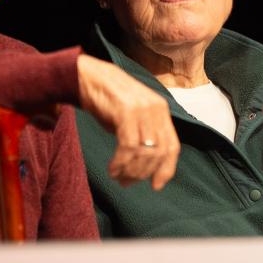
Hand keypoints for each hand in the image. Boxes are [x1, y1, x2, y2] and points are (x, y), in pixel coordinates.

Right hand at [76, 54, 179, 188]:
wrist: (89, 77)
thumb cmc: (108, 100)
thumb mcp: (132, 117)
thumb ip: (143, 135)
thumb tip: (145, 165)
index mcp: (161, 111)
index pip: (172, 146)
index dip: (166, 169)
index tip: (156, 186)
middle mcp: (156, 109)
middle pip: (159, 152)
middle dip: (144, 173)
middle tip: (127, 182)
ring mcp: (142, 109)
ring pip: (144, 152)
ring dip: (131, 170)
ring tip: (118, 177)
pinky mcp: (126, 111)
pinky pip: (128, 146)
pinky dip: (121, 162)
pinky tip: (112, 169)